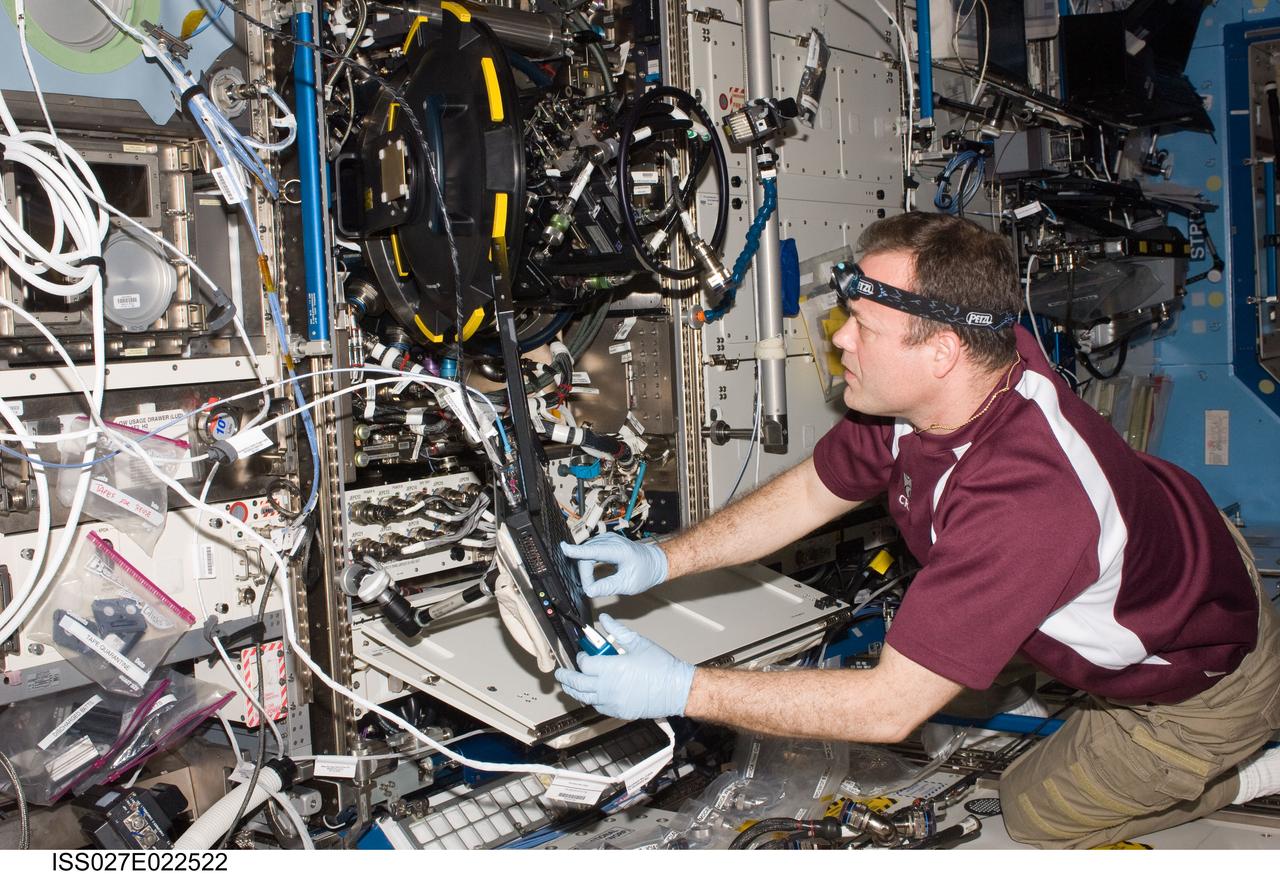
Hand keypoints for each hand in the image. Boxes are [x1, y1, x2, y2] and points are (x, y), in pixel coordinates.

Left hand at [554, 614, 693, 719]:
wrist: (676, 689)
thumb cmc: (660, 665)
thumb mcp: (638, 642)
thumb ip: (617, 630)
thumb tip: (604, 619)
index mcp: (610, 667)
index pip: (584, 663)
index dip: (580, 657)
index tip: (582, 654)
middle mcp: (607, 687)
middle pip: (577, 683)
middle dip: (566, 677)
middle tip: (560, 673)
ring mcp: (612, 702)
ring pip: (584, 698)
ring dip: (574, 691)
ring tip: (568, 686)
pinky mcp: (618, 712)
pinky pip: (598, 707)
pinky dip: (591, 700)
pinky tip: (590, 695)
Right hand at [561, 533, 667, 597]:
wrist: (655, 562)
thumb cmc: (644, 573)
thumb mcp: (628, 585)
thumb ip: (608, 587)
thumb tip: (589, 591)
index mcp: (619, 551)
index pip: (595, 551)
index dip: (578, 551)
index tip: (564, 549)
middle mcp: (612, 541)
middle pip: (587, 554)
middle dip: (584, 573)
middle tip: (591, 589)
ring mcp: (608, 540)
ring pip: (587, 552)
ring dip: (585, 568)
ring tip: (592, 583)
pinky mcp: (606, 542)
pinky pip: (590, 550)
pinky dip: (588, 562)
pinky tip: (590, 573)